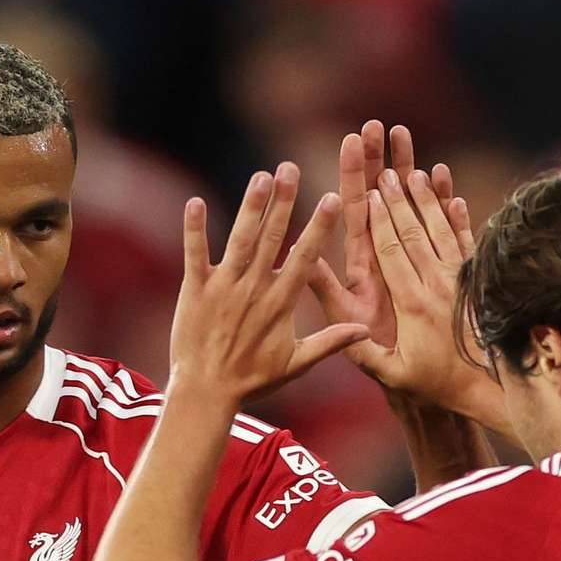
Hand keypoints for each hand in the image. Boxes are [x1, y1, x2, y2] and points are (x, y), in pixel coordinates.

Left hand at [166, 163, 368, 416]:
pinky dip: (194, 229)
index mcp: (281, 303)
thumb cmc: (252, 380)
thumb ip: (330, 341)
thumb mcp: (296, 363)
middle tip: (290, 168)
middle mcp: (254, 289)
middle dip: (283, 202)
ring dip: (250, 207)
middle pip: (272, 238)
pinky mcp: (195, 290)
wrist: (206, 393)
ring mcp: (224, 288)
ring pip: (240, 240)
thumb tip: (366, 330)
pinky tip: (195, 202)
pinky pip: (194, 254)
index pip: (305, 257)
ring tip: (261, 176)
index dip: (318, 227)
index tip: (331, 198)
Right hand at [351, 147, 498, 425]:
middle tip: (387, 166)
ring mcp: (459, 280)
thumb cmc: (431, 384)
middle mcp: (436, 285)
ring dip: (426, 198)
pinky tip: (453, 196)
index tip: (372, 191)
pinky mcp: (477, 280)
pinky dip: (460, 217)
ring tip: (414, 169)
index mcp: (411, 303)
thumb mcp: (390, 373)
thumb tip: (338, 326)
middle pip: (414, 232)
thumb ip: (360, 348)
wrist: (485, 389)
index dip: (381, 219)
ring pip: (440, 230)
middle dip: (398, 197)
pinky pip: (466, 242)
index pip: (391, 251)